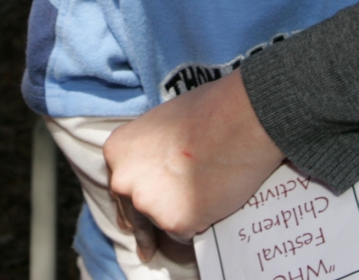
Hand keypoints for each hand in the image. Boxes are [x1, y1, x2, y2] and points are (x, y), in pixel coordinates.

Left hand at [104, 69, 283, 238]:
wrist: (241, 119)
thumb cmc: (208, 112)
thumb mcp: (162, 124)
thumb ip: (149, 152)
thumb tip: (156, 170)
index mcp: (117, 152)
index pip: (122, 184)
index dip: (134, 197)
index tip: (133, 218)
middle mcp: (123, 180)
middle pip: (134, 210)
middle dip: (145, 222)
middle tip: (147, 246)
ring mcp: (148, 203)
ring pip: (162, 222)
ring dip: (179, 217)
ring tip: (206, 193)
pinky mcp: (176, 222)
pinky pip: (187, 233)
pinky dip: (201, 224)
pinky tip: (214, 201)